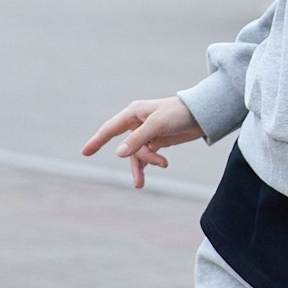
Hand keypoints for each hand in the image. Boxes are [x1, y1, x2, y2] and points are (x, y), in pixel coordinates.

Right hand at [82, 95, 202, 186]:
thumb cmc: (179, 114)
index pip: (110, 129)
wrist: (203, 115)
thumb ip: (137, 139)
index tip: (85, 153)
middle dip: (138, 160)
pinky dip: (152, 162)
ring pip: (138, 153)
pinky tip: (161, 165)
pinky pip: (148, 155)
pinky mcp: (158, 140)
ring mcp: (147, 132)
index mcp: (133, 113)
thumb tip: (118, 154)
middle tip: (152, 168)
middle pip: (127, 147)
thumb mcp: (157, 126)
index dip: (97, 140)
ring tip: (152, 175)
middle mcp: (137, 122)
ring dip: (145, 164)